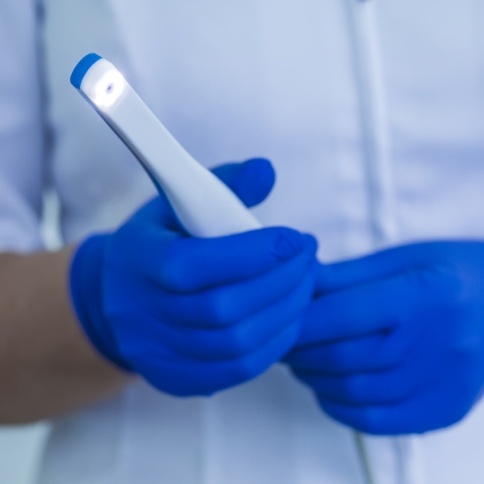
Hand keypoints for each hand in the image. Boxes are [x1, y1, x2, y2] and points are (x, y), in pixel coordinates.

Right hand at [70, 158, 316, 396]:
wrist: (117, 297)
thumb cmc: (159, 243)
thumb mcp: (178, 203)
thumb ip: (224, 185)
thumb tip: (267, 171)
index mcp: (139, 261)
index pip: (196, 264)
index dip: (254, 253)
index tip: (295, 238)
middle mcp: (142, 313)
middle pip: (223, 309)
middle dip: (281, 282)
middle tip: (308, 258)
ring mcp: (157, 353)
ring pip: (236, 344)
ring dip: (285, 313)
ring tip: (305, 284)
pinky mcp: (176, 378)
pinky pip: (237, 370)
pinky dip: (274, 344)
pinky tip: (289, 317)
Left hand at [285, 241, 483, 433]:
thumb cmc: (454, 272)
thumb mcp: (402, 259)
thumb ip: (346, 276)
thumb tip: (298, 284)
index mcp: (423, 295)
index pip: (342, 315)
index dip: (300, 321)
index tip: (280, 319)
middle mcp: (437, 344)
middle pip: (342, 357)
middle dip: (299, 350)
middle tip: (284, 340)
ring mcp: (443, 383)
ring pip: (353, 392)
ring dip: (314, 378)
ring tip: (303, 360)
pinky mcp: (444, 410)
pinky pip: (376, 421)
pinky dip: (339, 406)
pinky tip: (328, 388)